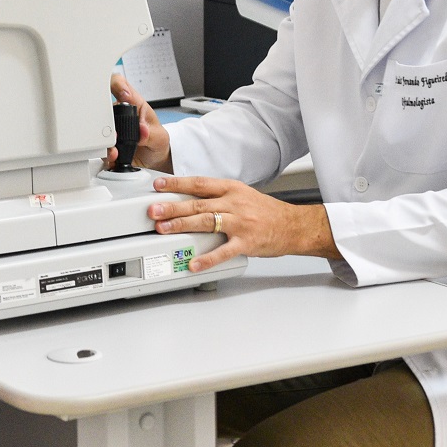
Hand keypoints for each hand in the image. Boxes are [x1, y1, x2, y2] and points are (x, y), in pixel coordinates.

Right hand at [105, 74, 172, 170]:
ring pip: (99, 128)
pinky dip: (105, 153)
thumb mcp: (160, 137)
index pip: (121, 85)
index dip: (117, 84)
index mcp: (133, 104)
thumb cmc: (156, 141)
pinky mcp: (107, 144)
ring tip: (115, 150)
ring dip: (105, 139)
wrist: (153, 160)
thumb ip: (151, 133)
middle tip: (116, 131)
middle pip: (103, 106)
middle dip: (106, 118)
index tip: (123, 94)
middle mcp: (119, 115)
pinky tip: (114, 157)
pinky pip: (100, 147)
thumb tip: (143, 130)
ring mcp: (112, 129)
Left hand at [147, 175, 338, 271]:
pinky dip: (207, 259)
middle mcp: (234, 203)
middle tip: (153, 210)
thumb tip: (189, 197)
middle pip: (198, 203)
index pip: (200, 183)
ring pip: (206, 221)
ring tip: (163, 230)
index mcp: (231, 189)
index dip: (177, 183)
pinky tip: (193, 263)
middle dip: (172, 207)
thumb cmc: (266, 211)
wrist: (293, 226)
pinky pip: (224, 251)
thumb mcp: (241, 195)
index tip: (158, 185)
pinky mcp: (247, 242)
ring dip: (182, 225)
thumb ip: (217, 196)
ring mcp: (240, 223)